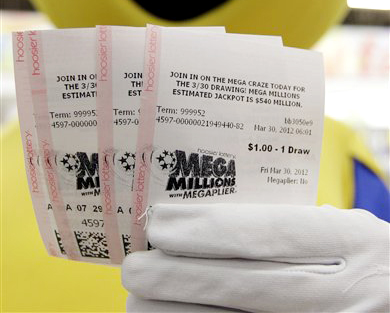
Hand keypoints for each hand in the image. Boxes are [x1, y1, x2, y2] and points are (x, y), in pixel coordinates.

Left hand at [122, 204, 388, 312]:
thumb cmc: (371, 263)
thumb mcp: (349, 234)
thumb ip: (299, 227)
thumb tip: (218, 223)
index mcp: (352, 244)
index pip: (270, 231)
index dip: (211, 227)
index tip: (162, 221)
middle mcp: (345, 292)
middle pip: (249, 284)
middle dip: (183, 277)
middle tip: (134, 267)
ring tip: (140, 303)